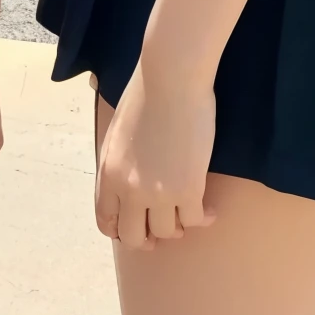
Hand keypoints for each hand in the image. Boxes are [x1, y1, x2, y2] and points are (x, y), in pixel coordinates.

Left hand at [95, 60, 216, 250]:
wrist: (171, 77)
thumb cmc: (145, 94)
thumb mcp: (117, 133)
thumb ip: (119, 164)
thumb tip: (127, 186)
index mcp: (108, 173)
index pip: (106, 221)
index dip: (121, 231)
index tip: (136, 227)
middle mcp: (130, 189)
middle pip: (134, 237)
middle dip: (148, 238)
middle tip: (164, 228)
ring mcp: (159, 193)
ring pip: (167, 233)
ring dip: (178, 226)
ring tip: (187, 211)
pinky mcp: (189, 189)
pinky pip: (195, 221)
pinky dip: (203, 218)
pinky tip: (208, 209)